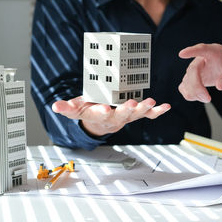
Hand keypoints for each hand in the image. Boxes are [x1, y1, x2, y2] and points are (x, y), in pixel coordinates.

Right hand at [52, 96, 170, 136]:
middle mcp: (116, 117)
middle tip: (130, 104)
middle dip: (126, 109)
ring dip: (144, 109)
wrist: (103, 119)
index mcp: (100, 115)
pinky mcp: (138, 112)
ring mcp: (128, 115)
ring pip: (137, 114)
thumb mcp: (77, 109)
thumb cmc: (90, 110)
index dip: (102, 112)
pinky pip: (149, 114)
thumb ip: (67, 108)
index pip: (100, 114)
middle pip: (122, 115)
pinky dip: (158, 112)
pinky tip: (166, 107)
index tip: (103, 108)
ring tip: (150, 101)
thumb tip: (55, 106)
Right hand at [178, 43, 221, 102]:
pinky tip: (200, 96)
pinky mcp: (192, 79)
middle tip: (208, 99)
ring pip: (186, 81)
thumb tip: (219, 86)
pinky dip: (190, 95)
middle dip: (197, 86)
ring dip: (194, 93)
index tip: (182, 54)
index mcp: (214, 52)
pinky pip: (184, 88)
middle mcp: (201, 60)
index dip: (191, 51)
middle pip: (192, 70)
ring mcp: (194, 70)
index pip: (201, 49)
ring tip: (208, 98)